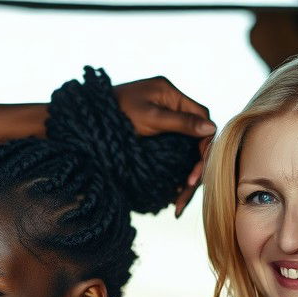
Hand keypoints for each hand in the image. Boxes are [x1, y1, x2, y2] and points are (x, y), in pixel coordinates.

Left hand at [113, 75, 214, 217]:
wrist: (86, 121)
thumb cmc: (114, 113)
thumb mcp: (149, 118)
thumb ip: (181, 123)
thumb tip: (211, 128)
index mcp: (171, 95)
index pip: (201, 117)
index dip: (205, 144)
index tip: (196, 171)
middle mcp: (170, 106)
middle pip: (194, 138)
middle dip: (194, 167)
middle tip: (185, 193)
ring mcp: (162, 122)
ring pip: (183, 151)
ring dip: (184, 175)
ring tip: (176, 201)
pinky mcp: (154, 138)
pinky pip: (170, 156)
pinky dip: (172, 174)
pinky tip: (170, 193)